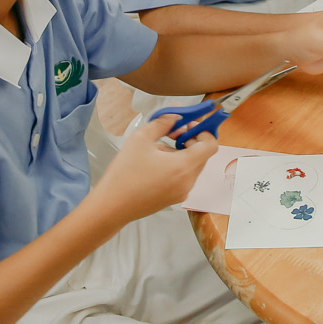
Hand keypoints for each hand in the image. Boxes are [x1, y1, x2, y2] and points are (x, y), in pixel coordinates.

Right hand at [89, 115, 216, 219]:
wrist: (111, 207)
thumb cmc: (124, 175)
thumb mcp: (141, 139)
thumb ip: (162, 123)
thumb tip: (175, 116)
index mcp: (184, 167)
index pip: (211, 145)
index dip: (204, 131)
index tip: (190, 124)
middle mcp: (188, 182)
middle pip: (202, 155)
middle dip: (190, 140)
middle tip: (172, 132)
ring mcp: (182, 192)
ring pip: (192, 165)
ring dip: (182, 153)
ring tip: (158, 150)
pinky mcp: (174, 198)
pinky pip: (183, 177)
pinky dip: (176, 166)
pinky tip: (155, 164)